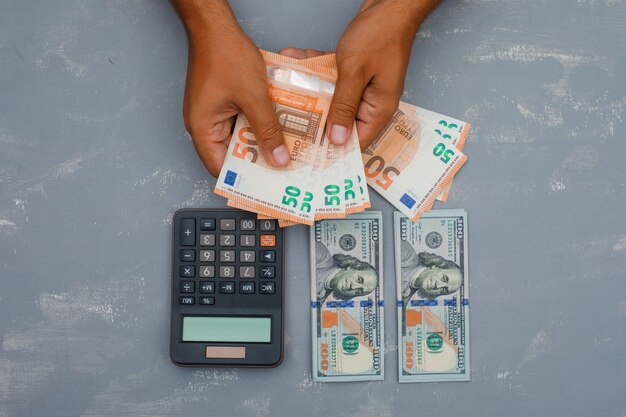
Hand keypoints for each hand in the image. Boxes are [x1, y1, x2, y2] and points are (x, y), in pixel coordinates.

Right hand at [173, 0, 288, 176]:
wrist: (216, 26)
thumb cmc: (225, 55)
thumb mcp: (253, 97)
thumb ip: (267, 130)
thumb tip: (278, 159)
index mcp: (203, 128)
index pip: (220, 168)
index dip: (243, 179)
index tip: (265, 186)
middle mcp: (205, 124)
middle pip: (233, 154)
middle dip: (257, 161)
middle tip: (283, 169)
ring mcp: (215, 113)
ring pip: (241, 137)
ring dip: (261, 140)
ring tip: (285, 150)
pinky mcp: (224, 103)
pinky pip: (243, 120)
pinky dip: (259, 124)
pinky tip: (279, 126)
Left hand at [282, 0, 438, 149]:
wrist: (390, 3)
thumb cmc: (380, 34)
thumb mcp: (355, 72)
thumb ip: (343, 106)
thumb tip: (337, 139)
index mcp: (379, 108)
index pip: (356, 141)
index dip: (334, 149)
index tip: (309, 153)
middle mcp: (371, 101)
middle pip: (340, 121)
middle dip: (315, 120)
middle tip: (289, 123)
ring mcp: (362, 86)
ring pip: (332, 97)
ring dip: (310, 90)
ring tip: (285, 89)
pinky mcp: (354, 71)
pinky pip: (331, 78)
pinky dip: (315, 70)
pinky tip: (295, 61)